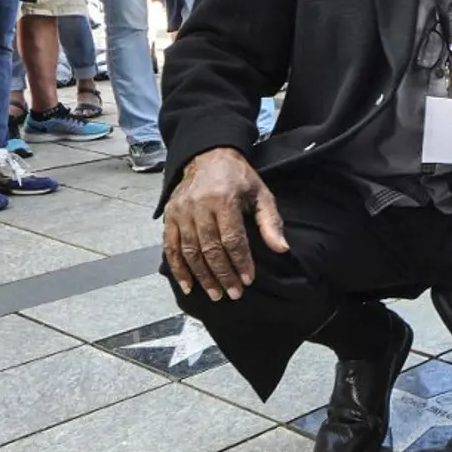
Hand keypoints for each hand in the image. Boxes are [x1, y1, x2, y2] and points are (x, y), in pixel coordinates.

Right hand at [162, 147, 288, 301]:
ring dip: (203, 276)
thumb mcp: (261, 194)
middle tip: (234, 293)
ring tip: (216, 294)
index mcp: (224, 199)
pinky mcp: (169, 216)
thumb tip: (281, 249)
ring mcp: (181, 212)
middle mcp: (198, 206)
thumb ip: (271, 222)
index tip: (248, 280)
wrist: (208, 157)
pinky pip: (171, 247)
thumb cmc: (239, 178)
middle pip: (210, 248)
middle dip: (223, 274)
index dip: (240, 262)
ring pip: (190, 251)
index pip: (232, 238)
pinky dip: (179, 269)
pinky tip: (188, 286)